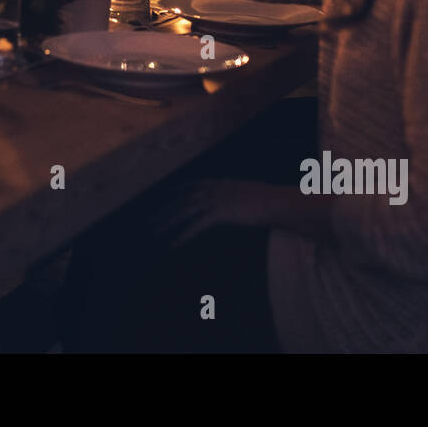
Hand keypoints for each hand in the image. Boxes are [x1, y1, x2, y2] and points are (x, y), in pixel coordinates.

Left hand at [151, 179, 284, 245]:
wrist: (276, 201)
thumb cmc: (269, 199)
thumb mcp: (250, 191)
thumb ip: (238, 193)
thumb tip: (238, 195)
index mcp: (220, 182)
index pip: (193, 184)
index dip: (178, 190)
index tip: (166, 195)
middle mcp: (214, 188)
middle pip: (183, 198)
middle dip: (165, 208)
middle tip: (150, 218)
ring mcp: (215, 200)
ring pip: (185, 210)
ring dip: (168, 221)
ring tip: (155, 231)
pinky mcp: (219, 213)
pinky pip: (197, 226)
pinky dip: (184, 235)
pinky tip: (174, 244)